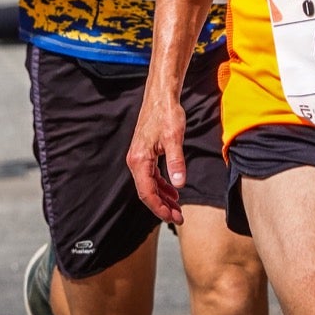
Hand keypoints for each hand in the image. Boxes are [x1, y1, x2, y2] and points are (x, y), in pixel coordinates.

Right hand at [127, 93, 188, 225]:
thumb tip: (179, 184)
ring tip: (177, 208)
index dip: (159, 208)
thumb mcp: (174, 138)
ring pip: (149, 185)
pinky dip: (162, 185)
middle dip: (162, 207)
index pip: (147, 193)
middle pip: (147, 192)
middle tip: (179, 217)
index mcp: (139, 160)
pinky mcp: (145, 153)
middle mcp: (136, 161)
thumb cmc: (166, 114)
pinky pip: (151, 176)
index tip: (173, 217)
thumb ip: (176, 162)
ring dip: (163, 198)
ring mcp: (140, 157)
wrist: (161, 96)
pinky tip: (173, 190)